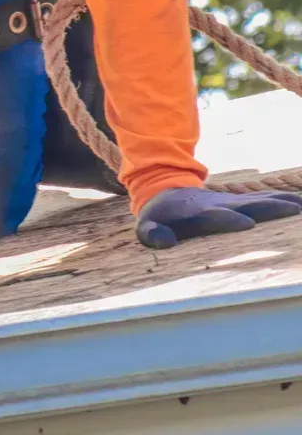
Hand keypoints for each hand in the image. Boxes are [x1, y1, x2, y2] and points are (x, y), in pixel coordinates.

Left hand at [133, 185, 301, 249]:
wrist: (167, 193)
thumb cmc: (160, 218)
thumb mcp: (147, 227)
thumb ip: (153, 235)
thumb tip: (164, 241)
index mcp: (198, 214)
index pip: (216, 216)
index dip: (229, 219)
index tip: (247, 224)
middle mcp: (221, 205)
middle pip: (247, 205)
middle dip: (268, 208)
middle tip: (292, 211)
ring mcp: (233, 202)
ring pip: (261, 200)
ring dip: (282, 202)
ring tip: (301, 208)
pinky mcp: (242, 201)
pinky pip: (265, 198)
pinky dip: (284, 198)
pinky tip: (300, 203)